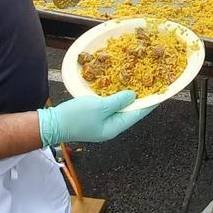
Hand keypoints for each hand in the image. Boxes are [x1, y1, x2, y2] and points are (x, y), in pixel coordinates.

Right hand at [37, 92, 152, 144]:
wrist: (51, 124)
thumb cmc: (75, 117)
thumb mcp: (100, 107)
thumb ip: (118, 101)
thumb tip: (134, 96)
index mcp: (114, 128)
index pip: (137, 114)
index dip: (149, 103)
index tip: (161, 94)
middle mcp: (110, 127)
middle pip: (130, 112)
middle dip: (140, 99)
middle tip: (150, 86)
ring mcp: (101, 123)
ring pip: (120, 108)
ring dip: (128, 97)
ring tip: (138, 84)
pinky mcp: (93, 117)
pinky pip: (109, 106)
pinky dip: (115, 97)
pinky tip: (117, 87)